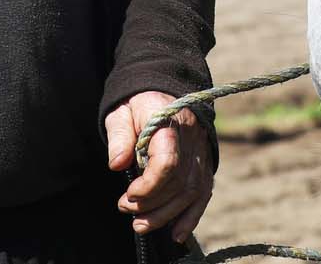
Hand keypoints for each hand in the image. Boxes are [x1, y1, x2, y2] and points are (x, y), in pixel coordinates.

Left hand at [105, 91, 213, 242]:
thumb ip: (119, 137)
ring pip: (191, 191)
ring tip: (141, 225)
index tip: (128, 193)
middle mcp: (191, 138)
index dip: (148, 185)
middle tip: (125, 208)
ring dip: (166, 215)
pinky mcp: (204, 161)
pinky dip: (192, 215)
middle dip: (151, 203)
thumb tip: (117, 165)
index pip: (168, 161)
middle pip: (178, 182)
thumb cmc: (137, 102)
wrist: (162, 88)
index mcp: (170, 122)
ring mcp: (201, 151)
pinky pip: (203, 192)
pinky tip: (177, 233)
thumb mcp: (121, 112)